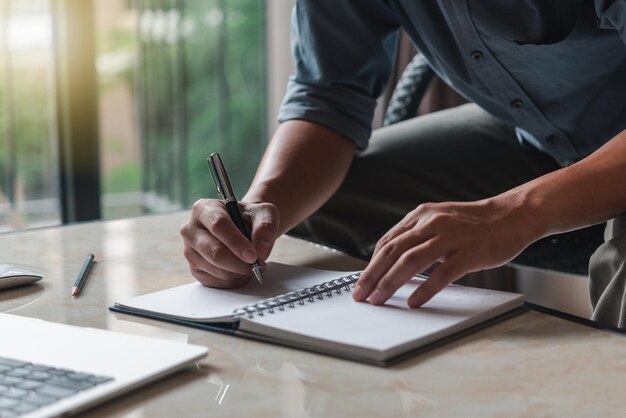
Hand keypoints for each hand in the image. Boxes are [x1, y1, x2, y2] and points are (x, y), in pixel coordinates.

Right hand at [180, 199, 278, 287]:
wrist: (242, 228)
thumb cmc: (249, 218)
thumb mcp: (264, 213)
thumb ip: (266, 227)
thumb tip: (260, 251)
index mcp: (204, 209)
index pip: (218, 225)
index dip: (237, 243)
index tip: (253, 255)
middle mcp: (191, 229)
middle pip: (215, 252)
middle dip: (240, 263)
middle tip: (258, 265)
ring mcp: (190, 251)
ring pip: (216, 270)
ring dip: (239, 272)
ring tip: (251, 264)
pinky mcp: (195, 269)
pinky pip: (215, 282)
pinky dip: (233, 280)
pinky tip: (240, 270)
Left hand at [352, 197, 540, 307]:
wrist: (512, 216)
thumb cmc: (474, 223)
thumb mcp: (439, 219)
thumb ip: (417, 235)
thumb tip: (393, 258)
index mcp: (421, 215)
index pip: (387, 242)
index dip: (371, 264)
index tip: (361, 282)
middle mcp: (431, 224)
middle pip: (392, 251)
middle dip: (372, 276)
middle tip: (360, 295)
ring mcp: (450, 238)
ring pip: (410, 261)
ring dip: (390, 283)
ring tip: (378, 300)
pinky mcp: (468, 253)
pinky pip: (442, 274)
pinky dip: (425, 289)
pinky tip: (413, 302)